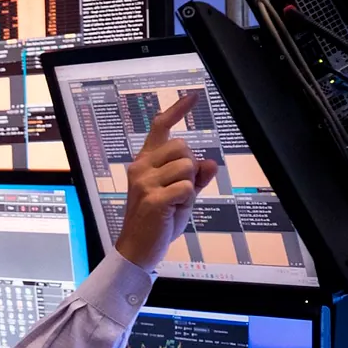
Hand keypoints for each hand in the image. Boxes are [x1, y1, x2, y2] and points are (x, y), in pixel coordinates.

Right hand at [116, 94, 217, 271]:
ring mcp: (144, 182)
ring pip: (187, 167)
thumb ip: (194, 178)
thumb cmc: (156, 223)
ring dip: (189, 187)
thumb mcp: (179, 197)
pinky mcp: (152, 198)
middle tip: (180, 191)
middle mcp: (141, 168)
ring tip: (175, 203)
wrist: (137, 249)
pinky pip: (187, 188)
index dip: (177, 111)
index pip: (160, 129)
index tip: (192, 97)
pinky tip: (173, 211)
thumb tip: (210, 162)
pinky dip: (187, 201)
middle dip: (190, 168)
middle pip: (183, 147)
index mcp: (144, 163)